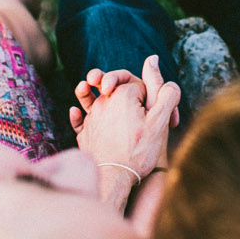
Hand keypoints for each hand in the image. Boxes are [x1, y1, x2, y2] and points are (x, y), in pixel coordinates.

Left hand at [70, 55, 179, 181]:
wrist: (112, 179)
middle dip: (122, 85)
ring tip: (89, 86)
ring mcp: (92, 117)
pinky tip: (76, 111)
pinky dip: (79, 113)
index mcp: (124, 95)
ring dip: (91, 91)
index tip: (163, 114)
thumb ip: (163, 92)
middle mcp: (104, 103)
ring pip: (93, 98)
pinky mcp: (85, 132)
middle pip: (116, 86)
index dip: (154, 96)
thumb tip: (154, 59)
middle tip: (122, 89)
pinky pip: (80, 118)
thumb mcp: (160, 122)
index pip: (141, 85)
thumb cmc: (138, 152)